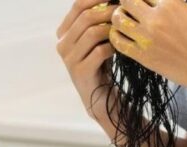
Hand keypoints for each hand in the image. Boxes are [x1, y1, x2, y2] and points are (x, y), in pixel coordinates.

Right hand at [56, 0, 118, 120]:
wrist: (100, 97)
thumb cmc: (101, 64)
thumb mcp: (97, 38)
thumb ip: (98, 19)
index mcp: (63, 33)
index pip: (77, 6)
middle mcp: (62, 45)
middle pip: (85, 17)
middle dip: (108, 11)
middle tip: (124, 12)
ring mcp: (69, 59)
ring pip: (92, 32)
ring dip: (111, 29)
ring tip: (124, 30)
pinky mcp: (80, 72)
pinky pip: (99, 51)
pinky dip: (112, 47)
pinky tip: (120, 48)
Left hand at [109, 0, 186, 96]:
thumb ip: (175, 6)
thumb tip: (161, 4)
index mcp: (171, 4)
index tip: (141, 0)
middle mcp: (156, 18)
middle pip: (127, 0)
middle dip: (126, 1)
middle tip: (128, 5)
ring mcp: (147, 38)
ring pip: (118, 19)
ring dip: (118, 16)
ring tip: (123, 18)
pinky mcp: (144, 57)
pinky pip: (119, 43)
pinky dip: (116, 36)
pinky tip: (119, 34)